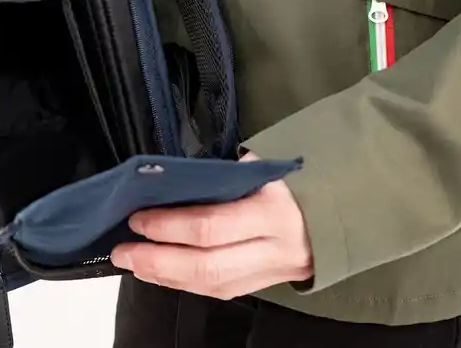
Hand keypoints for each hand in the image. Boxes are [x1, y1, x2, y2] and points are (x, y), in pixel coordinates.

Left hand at [111, 155, 313, 299]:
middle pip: (207, 265)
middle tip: (123, 250)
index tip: (137, 218)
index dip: (170, 226)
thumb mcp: (260, 169)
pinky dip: (183, 283)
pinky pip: (219, 291)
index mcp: (273, 212)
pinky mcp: (264, 285)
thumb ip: (220, 179)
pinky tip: (160, 273)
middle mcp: (274, 249)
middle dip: (158, 260)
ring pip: (211, 285)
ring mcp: (272, 273)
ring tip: (133, 262)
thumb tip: (168, 184)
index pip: (212, 226)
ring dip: (164, 276)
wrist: (337, 211)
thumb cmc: (289, 181)